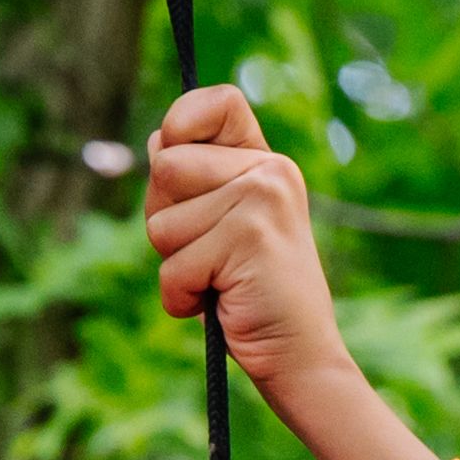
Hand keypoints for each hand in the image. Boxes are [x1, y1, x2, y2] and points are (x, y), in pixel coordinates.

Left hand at [144, 86, 349, 391]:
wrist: (302, 358)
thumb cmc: (253, 297)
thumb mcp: (223, 227)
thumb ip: (193, 183)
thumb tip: (157, 142)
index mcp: (266, 162)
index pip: (216, 101)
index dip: (181, 122)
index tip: (178, 159)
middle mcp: (269, 171)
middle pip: (165, 165)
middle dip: (167, 218)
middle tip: (208, 253)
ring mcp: (261, 200)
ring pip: (161, 221)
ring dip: (176, 264)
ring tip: (219, 281)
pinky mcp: (248, 237)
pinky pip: (172, 266)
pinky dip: (181, 297)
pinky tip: (221, 303)